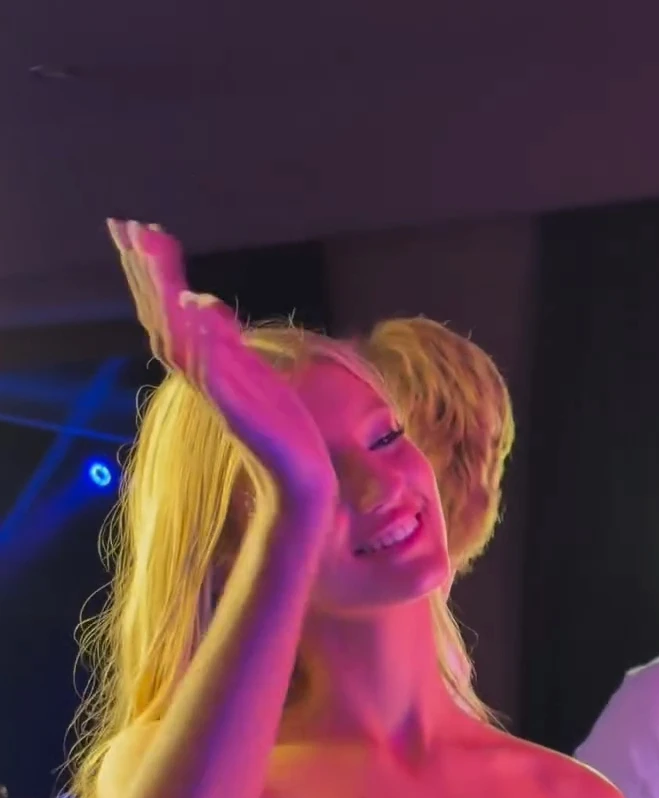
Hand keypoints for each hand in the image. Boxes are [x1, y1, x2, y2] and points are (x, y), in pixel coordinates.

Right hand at [107, 219, 337, 507]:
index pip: (164, 309)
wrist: (295, 474)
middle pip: (159, 316)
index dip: (148, 269)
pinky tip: (192, 304)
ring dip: (162, 293)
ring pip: (176, 336)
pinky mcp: (234, 406)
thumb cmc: (274, 423)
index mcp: (199, 362)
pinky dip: (199, 335)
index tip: (134, 225)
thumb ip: (221, 335)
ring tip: (151, 251)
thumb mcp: (248, 367)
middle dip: (143, 270)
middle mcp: (198, 374)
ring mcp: (214, 390)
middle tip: (125, 224)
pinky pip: (210, 366)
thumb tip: (200, 298)